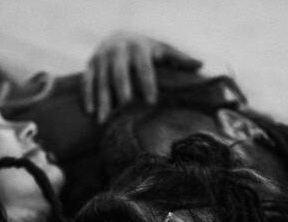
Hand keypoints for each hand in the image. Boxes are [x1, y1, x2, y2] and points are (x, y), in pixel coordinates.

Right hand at [82, 32, 201, 121]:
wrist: (118, 36)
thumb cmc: (146, 49)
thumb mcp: (163, 50)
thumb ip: (179, 58)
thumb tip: (200, 65)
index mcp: (138, 47)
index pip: (144, 67)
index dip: (148, 84)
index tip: (152, 101)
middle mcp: (118, 50)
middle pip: (119, 74)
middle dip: (122, 91)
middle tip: (126, 108)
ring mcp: (102, 57)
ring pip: (101, 80)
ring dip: (103, 100)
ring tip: (104, 120)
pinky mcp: (90, 64)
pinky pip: (87, 81)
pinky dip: (88, 96)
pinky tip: (91, 112)